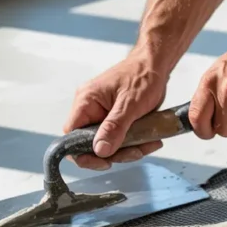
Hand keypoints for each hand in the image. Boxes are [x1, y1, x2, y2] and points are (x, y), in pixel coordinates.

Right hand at [63, 55, 168, 170]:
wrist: (155, 64)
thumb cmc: (142, 76)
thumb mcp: (130, 105)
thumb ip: (114, 128)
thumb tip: (100, 151)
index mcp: (86, 102)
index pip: (71, 136)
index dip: (83, 154)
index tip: (104, 162)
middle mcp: (89, 109)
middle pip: (90, 144)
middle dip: (114, 153)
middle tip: (136, 152)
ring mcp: (101, 114)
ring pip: (107, 144)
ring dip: (127, 150)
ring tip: (148, 144)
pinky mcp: (113, 118)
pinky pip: (118, 138)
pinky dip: (133, 143)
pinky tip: (150, 140)